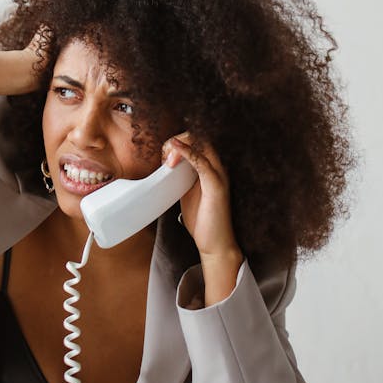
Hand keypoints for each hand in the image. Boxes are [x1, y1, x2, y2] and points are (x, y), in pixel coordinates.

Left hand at [162, 133, 242, 263]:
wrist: (214, 244)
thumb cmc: (201, 220)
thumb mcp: (185, 191)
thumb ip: (179, 177)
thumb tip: (163, 167)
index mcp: (210, 167)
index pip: (196, 141)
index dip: (178, 142)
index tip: (163, 156)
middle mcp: (218, 167)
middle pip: (199, 138)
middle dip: (177, 141)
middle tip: (163, 157)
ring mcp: (219, 175)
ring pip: (202, 144)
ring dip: (180, 145)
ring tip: (167, 157)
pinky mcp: (216, 186)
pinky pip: (202, 162)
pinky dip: (188, 152)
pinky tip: (175, 151)